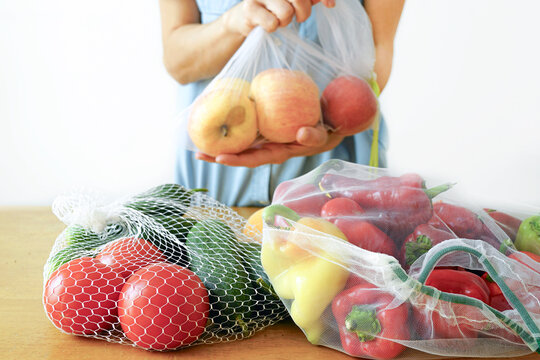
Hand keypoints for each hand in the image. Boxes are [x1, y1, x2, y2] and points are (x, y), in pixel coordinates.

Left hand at [195, 125, 344, 167]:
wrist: (326, 121)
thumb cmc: (324, 130)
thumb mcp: (322, 134)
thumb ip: (314, 136)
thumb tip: (302, 133)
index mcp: (278, 152)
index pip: (254, 159)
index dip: (237, 160)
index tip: (219, 158)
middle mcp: (268, 147)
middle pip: (240, 154)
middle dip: (218, 155)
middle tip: (196, 152)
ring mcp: (264, 138)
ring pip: (239, 142)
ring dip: (219, 142)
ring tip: (197, 138)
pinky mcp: (264, 126)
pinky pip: (244, 127)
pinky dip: (230, 125)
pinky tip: (216, 116)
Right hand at [223, 0, 333, 36]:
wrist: (245, 18)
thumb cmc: (273, 8)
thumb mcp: (293, 1)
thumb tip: (328, 1)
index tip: (330, 6)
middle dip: (303, 13)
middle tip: (298, 19)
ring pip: (286, 12)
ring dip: (285, 22)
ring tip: (278, 19)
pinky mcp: (249, 8)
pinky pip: (272, 23)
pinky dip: (273, 28)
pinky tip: (267, 24)